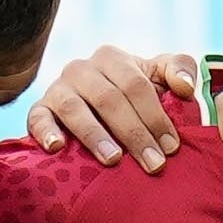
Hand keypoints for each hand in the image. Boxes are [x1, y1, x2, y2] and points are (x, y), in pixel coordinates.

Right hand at [28, 46, 196, 167]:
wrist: (93, 109)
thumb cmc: (133, 96)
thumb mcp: (158, 77)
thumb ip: (179, 70)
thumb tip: (184, 87)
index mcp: (111, 58)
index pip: (136, 85)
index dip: (156, 116)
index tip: (172, 147)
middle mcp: (81, 69)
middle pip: (109, 99)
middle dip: (134, 134)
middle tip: (153, 165)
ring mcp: (57, 89)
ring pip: (75, 109)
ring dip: (95, 136)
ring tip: (114, 160)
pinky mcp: (39, 110)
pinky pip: (37, 119)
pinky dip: (46, 132)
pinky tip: (57, 148)